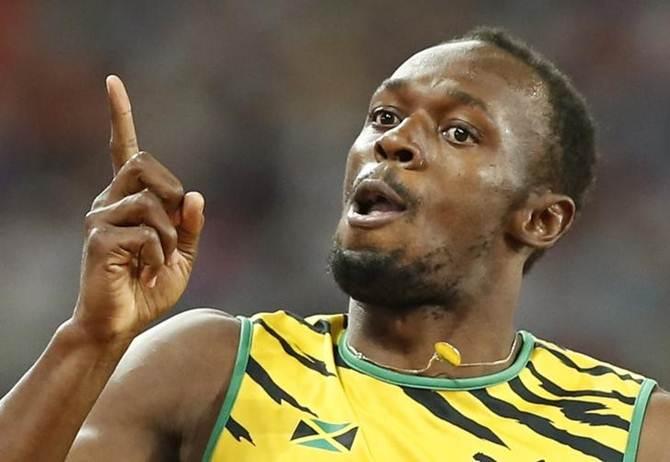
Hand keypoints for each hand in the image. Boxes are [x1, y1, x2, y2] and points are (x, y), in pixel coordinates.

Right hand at [72, 76, 204, 341]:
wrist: (120, 324)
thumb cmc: (149, 288)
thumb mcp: (183, 255)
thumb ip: (190, 226)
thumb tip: (195, 195)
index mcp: (128, 199)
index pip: (124, 149)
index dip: (120, 115)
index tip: (112, 81)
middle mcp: (109, 200)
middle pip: (145, 163)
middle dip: (171, 194)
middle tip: (171, 232)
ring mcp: (99, 217)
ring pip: (152, 202)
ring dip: (169, 236)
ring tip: (158, 261)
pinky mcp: (98, 238)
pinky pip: (147, 232)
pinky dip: (159, 254)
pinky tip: (147, 270)